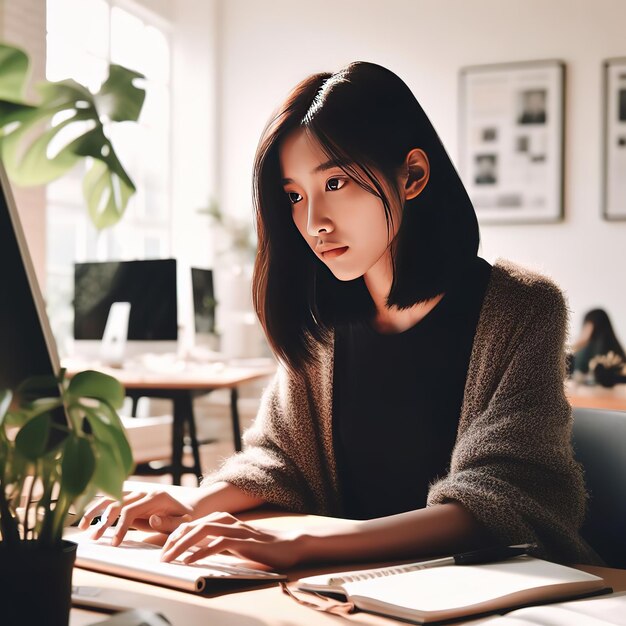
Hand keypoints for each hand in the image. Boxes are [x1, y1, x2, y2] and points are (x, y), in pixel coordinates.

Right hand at [78, 490, 194, 545]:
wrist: (187, 507)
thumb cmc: (184, 518)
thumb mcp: (182, 522)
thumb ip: (168, 523)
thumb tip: (151, 519)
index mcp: (156, 497)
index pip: (131, 510)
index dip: (121, 527)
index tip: (115, 543)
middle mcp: (144, 492)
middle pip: (118, 503)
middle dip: (104, 521)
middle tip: (95, 538)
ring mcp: (137, 493)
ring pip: (111, 498)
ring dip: (96, 511)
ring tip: (82, 526)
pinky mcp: (131, 498)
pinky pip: (113, 500)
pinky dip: (99, 508)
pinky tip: (87, 519)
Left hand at [160, 511, 304, 569]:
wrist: (286, 545)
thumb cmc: (260, 546)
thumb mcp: (233, 544)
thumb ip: (216, 544)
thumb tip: (194, 553)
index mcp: (223, 519)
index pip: (193, 524)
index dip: (175, 535)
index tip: (163, 549)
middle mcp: (227, 520)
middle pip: (194, 526)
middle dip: (174, 540)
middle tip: (161, 556)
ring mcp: (235, 529)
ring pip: (203, 532)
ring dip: (183, 546)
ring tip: (170, 558)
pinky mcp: (243, 540)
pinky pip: (218, 543)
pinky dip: (202, 552)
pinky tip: (191, 561)